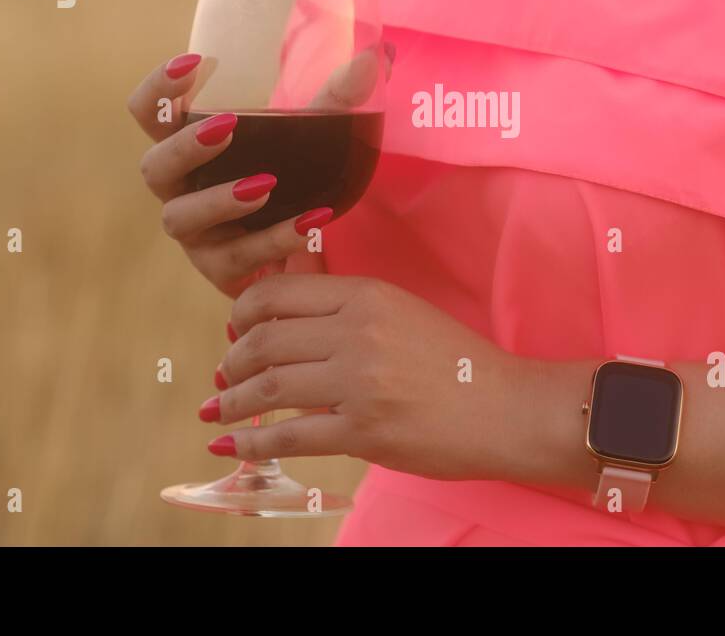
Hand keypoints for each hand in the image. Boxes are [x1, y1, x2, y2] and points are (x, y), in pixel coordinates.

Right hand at [126, 54, 328, 296]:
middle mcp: (180, 189)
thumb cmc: (292, 174)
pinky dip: (273, 239)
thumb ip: (337, 99)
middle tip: (226, 127)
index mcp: (188, 145)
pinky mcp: (220, 270)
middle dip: (184, 146)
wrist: (304, 240)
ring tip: (263, 185)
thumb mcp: (315, 133)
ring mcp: (196, 233)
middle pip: (154, 168)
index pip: (149, 113)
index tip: (192, 62)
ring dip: (218, 200)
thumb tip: (369, 62)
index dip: (158, 89)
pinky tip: (309, 224)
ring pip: (181, 218)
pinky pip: (236, 258)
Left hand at [201, 275, 552, 480]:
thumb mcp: (402, 311)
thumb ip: (344, 300)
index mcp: (367, 296)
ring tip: (217, 411)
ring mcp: (359, 383)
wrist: (508, 408)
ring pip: (268, 387)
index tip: (234, 332)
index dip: (242, 315)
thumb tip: (287, 278)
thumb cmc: (456, 362)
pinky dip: (252, 443)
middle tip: (223, 375)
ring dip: (231, 402)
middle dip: (231, 361)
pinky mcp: (364, 432)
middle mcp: (358, 332)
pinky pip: (290, 436)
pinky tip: (234, 447)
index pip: (278, 295)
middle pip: (264, 340)